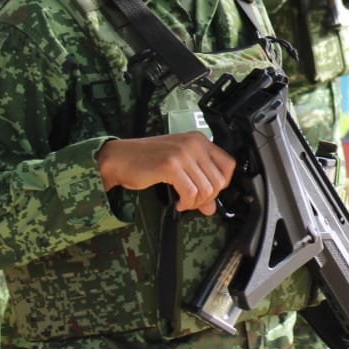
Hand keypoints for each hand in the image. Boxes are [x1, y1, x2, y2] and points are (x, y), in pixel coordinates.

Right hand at [96, 133, 236, 215]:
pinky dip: (186, 203)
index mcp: (199, 140)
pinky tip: (177, 204)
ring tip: (183, 203)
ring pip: (206, 189)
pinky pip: (191, 193)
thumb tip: (212, 208)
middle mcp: (194, 144)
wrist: (118, 158)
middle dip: (207, 198)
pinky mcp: (170, 166)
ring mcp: (183, 153)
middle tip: (192, 202)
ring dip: (195, 203)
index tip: (209, 193)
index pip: (229, 165)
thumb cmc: (146, 161)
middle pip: (219, 181)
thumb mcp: (178, 169)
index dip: (222, 184)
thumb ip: (198, 184)